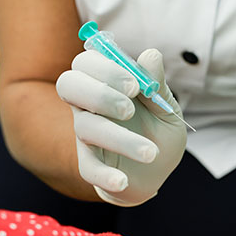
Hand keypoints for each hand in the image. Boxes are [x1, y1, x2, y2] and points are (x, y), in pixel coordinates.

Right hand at [56, 48, 185, 205]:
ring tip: (151, 152)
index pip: (86, 62)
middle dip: (98, 93)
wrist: (159, 171)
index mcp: (106, 83)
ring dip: (120, 139)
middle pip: (69, 85)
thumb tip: (151, 54)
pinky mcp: (90, 164)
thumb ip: (157, 84)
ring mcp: (87, 135)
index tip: (134, 85)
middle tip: (130, 110)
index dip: (105, 68)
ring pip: (86, 128)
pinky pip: (87, 168)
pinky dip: (104, 175)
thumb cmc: (159, 131)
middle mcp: (89, 105)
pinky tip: (122, 180)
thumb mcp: (166, 108)